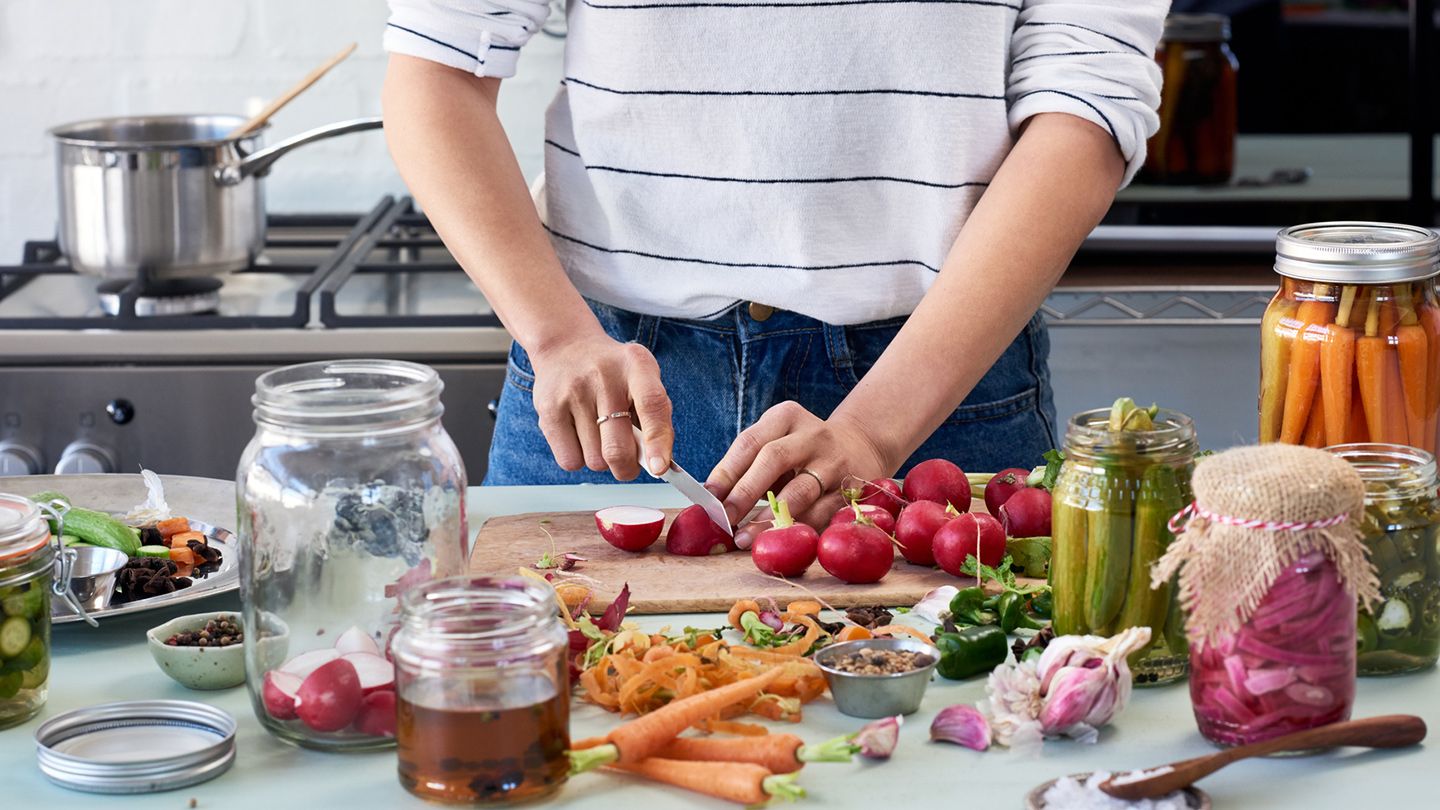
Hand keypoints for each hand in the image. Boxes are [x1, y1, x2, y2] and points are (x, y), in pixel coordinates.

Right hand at [527, 333, 672, 480]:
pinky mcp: (548, 410)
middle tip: (628, 464)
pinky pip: (570, 461)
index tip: (659, 468)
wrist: (566, 346)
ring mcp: (573, 392)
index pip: (651, 405)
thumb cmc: (613, 375)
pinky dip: (579, 459)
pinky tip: (580, 436)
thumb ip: (655, 417)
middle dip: (627, 468)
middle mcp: (603, 376)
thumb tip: (657, 464)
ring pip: (594, 461)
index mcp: (636, 365)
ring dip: (602, 460)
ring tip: (599, 435)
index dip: (658, 441)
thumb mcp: (641, 379)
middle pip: (617, 447)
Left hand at [705, 401, 891, 546]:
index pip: (749, 442)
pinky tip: (779, 540)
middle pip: (773, 459)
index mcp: (786, 417)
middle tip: (725, 518)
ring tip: (746, 537)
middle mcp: (812, 435)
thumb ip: (748, 465)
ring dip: (769, 517)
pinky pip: (821, 514)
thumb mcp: (777, 442)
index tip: (708, 498)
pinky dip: (797, 529)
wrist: (860, 447)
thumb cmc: (802, 451)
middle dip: (745, 492)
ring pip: (799, 490)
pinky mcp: (851, 489)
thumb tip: (712, 499)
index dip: (726, 471)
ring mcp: (834, 462)